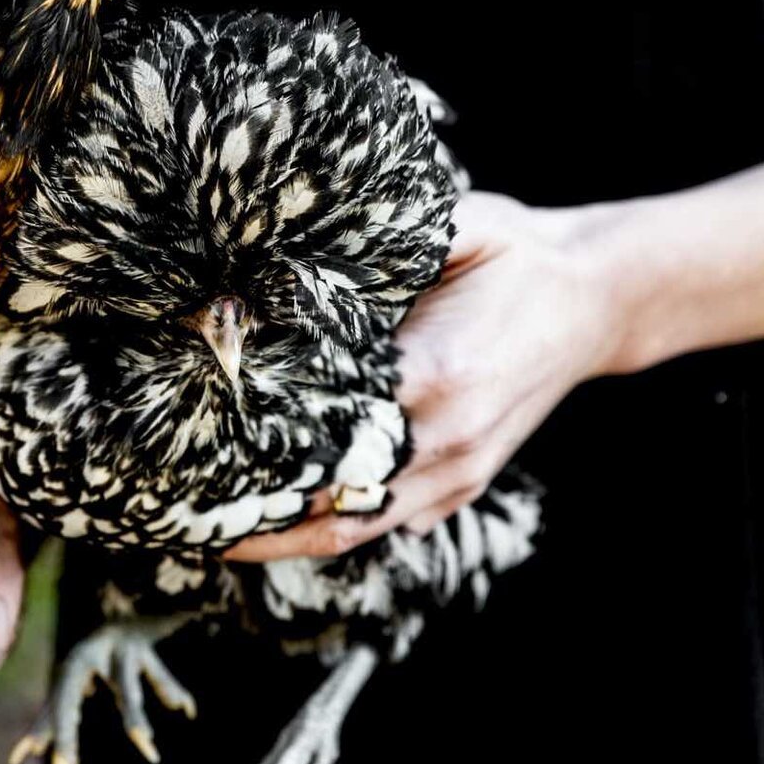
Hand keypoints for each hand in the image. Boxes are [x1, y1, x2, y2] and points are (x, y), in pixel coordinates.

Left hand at [225, 191, 646, 562]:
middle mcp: (446, 438)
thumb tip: (274, 257)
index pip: (324, 419)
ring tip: (199, 524)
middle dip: (246, 501)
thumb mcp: (449, 228)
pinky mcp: (459, 489)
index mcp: (439, 372)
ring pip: (347, 530)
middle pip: (324, 495)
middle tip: (170, 495)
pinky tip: (263, 522)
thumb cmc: (510, 256)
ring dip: (271, 535)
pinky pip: (377, 525)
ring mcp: (456, 475)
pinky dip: (317, 529)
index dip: (255, 432)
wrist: (594, 300)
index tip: (191, 430)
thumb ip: (370, 250)